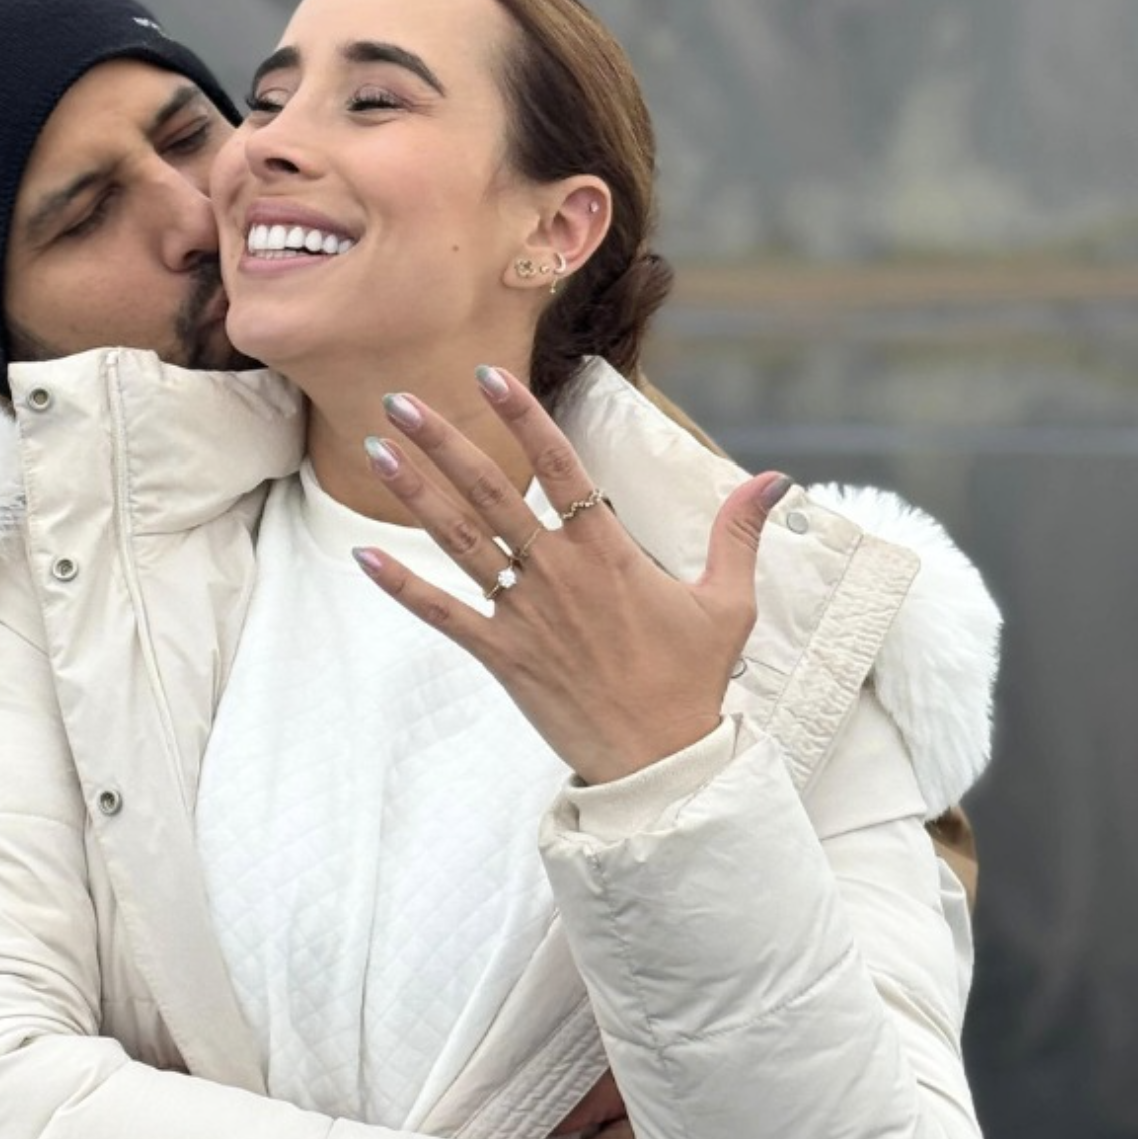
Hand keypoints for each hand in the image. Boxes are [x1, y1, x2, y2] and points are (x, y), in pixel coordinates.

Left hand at [357, 366, 788, 783]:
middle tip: (400, 398)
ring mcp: (524, 613)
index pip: (559, 466)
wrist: (659, 761)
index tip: (487, 376)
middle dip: (443, 441)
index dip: (522, 417)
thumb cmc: (692, 681)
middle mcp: (558, 573)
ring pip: (459, 541)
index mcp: (608, 552)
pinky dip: (402, 586)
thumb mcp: (727, 603)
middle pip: (491, 492)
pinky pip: (442, 614)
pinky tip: (361, 557)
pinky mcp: (501, 654)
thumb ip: (738, 534)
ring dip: (415, 493)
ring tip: (377, 449)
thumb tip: (775, 480)